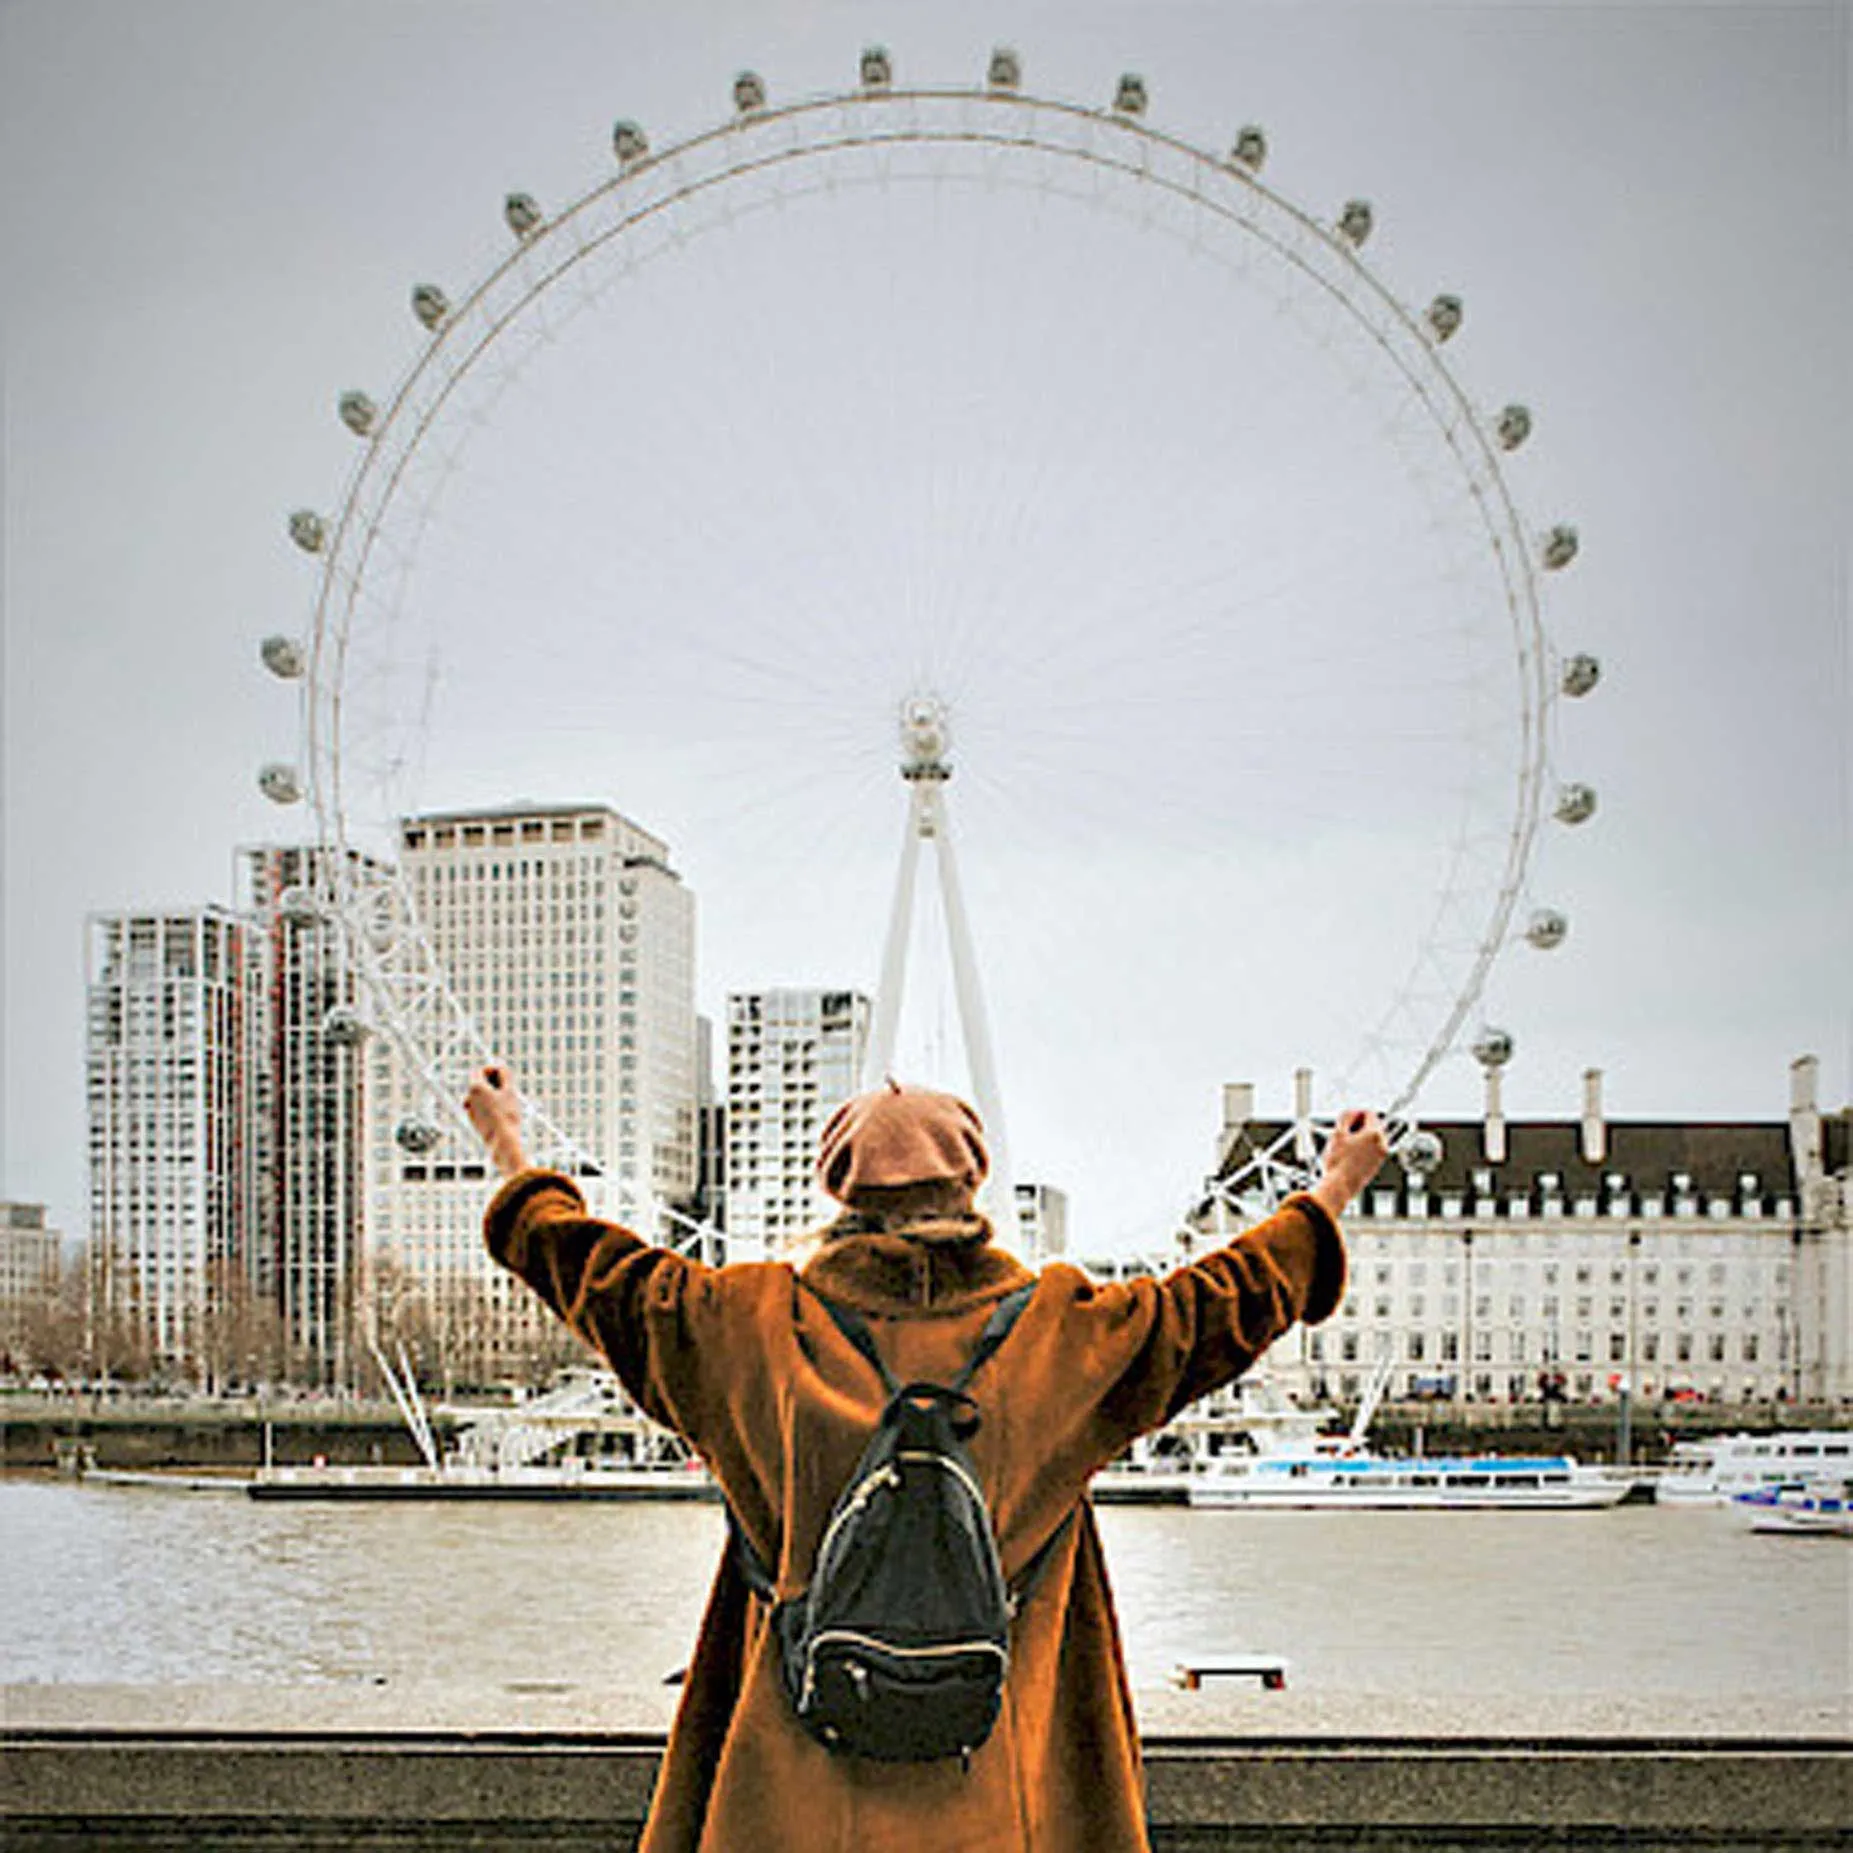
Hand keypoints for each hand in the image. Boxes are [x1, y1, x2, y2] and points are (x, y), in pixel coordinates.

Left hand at [465, 1062, 528, 1178]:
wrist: (502, 1142)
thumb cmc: (507, 1115)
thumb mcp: (510, 1091)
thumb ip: (505, 1076)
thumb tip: (501, 1068)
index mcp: (475, 1088)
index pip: (479, 1070)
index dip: (492, 1069)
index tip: (504, 1074)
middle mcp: (469, 1098)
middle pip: (479, 1083)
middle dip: (493, 1082)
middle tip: (508, 1087)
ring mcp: (471, 1111)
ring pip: (481, 1096)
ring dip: (493, 1094)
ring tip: (508, 1101)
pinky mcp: (475, 1121)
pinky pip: (482, 1108)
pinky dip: (491, 1106)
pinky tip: (503, 1113)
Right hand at [1310, 1109, 1388, 1220]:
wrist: (1340, 1186)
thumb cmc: (1339, 1163)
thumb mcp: (1337, 1133)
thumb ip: (1346, 1117)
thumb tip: (1351, 1113)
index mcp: (1374, 1134)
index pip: (1369, 1113)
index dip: (1356, 1113)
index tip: (1346, 1119)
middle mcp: (1382, 1144)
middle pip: (1372, 1126)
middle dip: (1357, 1126)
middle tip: (1343, 1132)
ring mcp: (1381, 1156)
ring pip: (1371, 1139)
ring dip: (1358, 1138)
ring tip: (1343, 1146)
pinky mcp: (1376, 1166)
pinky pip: (1371, 1150)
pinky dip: (1361, 1149)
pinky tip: (1348, 1156)